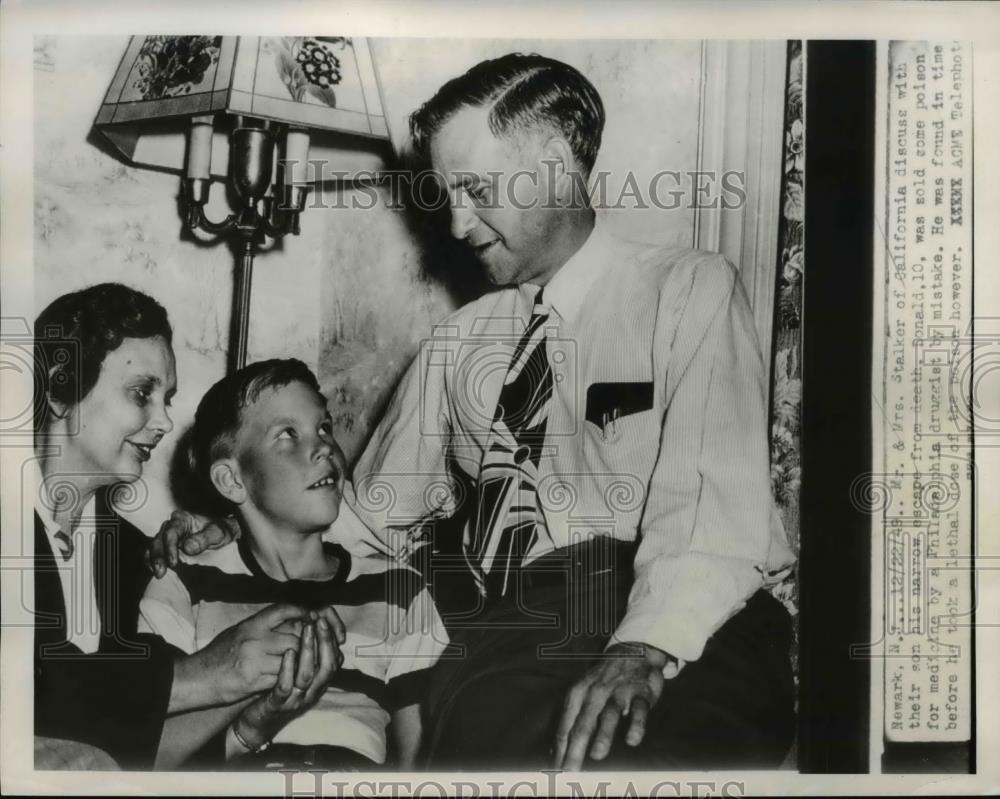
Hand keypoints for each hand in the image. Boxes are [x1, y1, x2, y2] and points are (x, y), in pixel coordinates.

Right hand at [146, 509, 239, 577]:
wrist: (223, 533)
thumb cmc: (220, 531)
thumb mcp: (217, 533)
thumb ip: (203, 539)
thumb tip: (187, 548)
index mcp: (182, 519)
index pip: (171, 533)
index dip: (170, 548)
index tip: (174, 562)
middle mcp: (172, 525)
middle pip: (159, 540)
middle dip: (158, 556)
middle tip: (160, 572)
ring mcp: (167, 535)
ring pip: (155, 546)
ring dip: (154, 561)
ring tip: (159, 574)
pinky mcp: (166, 545)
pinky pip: (155, 552)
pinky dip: (153, 561)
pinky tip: (156, 570)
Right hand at [182, 603, 310, 705]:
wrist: (197, 678)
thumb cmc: (219, 654)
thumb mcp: (239, 631)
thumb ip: (263, 627)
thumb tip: (293, 621)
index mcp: (251, 625)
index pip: (282, 610)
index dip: (301, 611)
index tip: (312, 617)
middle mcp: (254, 640)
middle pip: (295, 639)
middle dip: (307, 644)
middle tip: (313, 648)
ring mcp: (254, 661)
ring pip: (292, 660)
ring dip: (300, 664)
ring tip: (306, 664)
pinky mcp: (253, 682)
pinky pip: (281, 679)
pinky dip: (288, 678)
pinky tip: (291, 678)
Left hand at [233, 617, 339, 747]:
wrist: (257, 722)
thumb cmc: (278, 692)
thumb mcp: (297, 674)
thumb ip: (307, 657)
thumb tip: (314, 628)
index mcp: (319, 684)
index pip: (335, 660)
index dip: (332, 640)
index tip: (324, 620)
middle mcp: (312, 692)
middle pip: (327, 666)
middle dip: (325, 642)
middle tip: (319, 621)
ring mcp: (295, 700)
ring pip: (308, 675)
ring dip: (309, 650)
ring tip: (306, 629)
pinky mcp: (277, 705)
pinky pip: (285, 687)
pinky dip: (288, 669)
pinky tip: (288, 652)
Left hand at [552, 642, 676, 770]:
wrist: (634, 650)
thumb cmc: (604, 679)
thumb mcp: (583, 691)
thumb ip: (571, 721)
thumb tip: (555, 752)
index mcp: (578, 694)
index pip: (566, 725)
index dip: (560, 749)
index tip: (555, 771)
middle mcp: (595, 693)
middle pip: (583, 724)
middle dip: (575, 749)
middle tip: (571, 772)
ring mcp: (618, 692)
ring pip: (609, 715)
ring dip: (603, 735)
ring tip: (596, 755)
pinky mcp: (640, 694)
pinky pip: (638, 711)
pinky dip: (635, 725)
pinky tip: (632, 740)